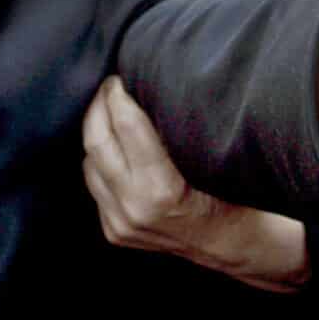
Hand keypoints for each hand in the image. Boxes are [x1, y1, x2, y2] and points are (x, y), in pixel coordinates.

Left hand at [81, 78, 309, 291]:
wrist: (229, 242)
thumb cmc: (228, 192)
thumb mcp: (208, 157)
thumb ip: (172, 129)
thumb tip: (145, 86)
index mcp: (161, 188)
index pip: (127, 125)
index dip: (119, 95)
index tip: (120, 77)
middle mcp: (135, 207)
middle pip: (97, 142)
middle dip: (99, 107)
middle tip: (109, 87)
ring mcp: (120, 223)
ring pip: (89, 163)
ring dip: (96, 134)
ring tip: (110, 111)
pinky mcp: (113, 231)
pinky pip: (95, 184)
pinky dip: (100, 161)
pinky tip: (113, 146)